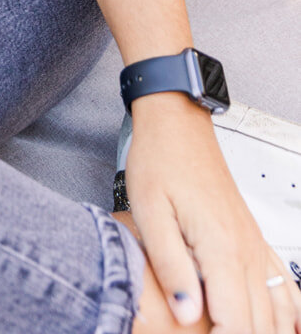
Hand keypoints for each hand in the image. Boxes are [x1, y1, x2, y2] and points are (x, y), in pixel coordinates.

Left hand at [124, 95, 300, 332]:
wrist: (176, 124)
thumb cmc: (160, 161)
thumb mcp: (150, 214)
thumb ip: (170, 268)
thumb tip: (185, 316)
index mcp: (221, 249)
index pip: (236, 325)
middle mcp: (247, 251)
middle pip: (260, 326)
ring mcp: (255, 246)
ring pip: (279, 313)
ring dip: (266, 332)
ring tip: (238, 331)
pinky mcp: (254, 240)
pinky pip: (285, 287)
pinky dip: (289, 315)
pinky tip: (286, 327)